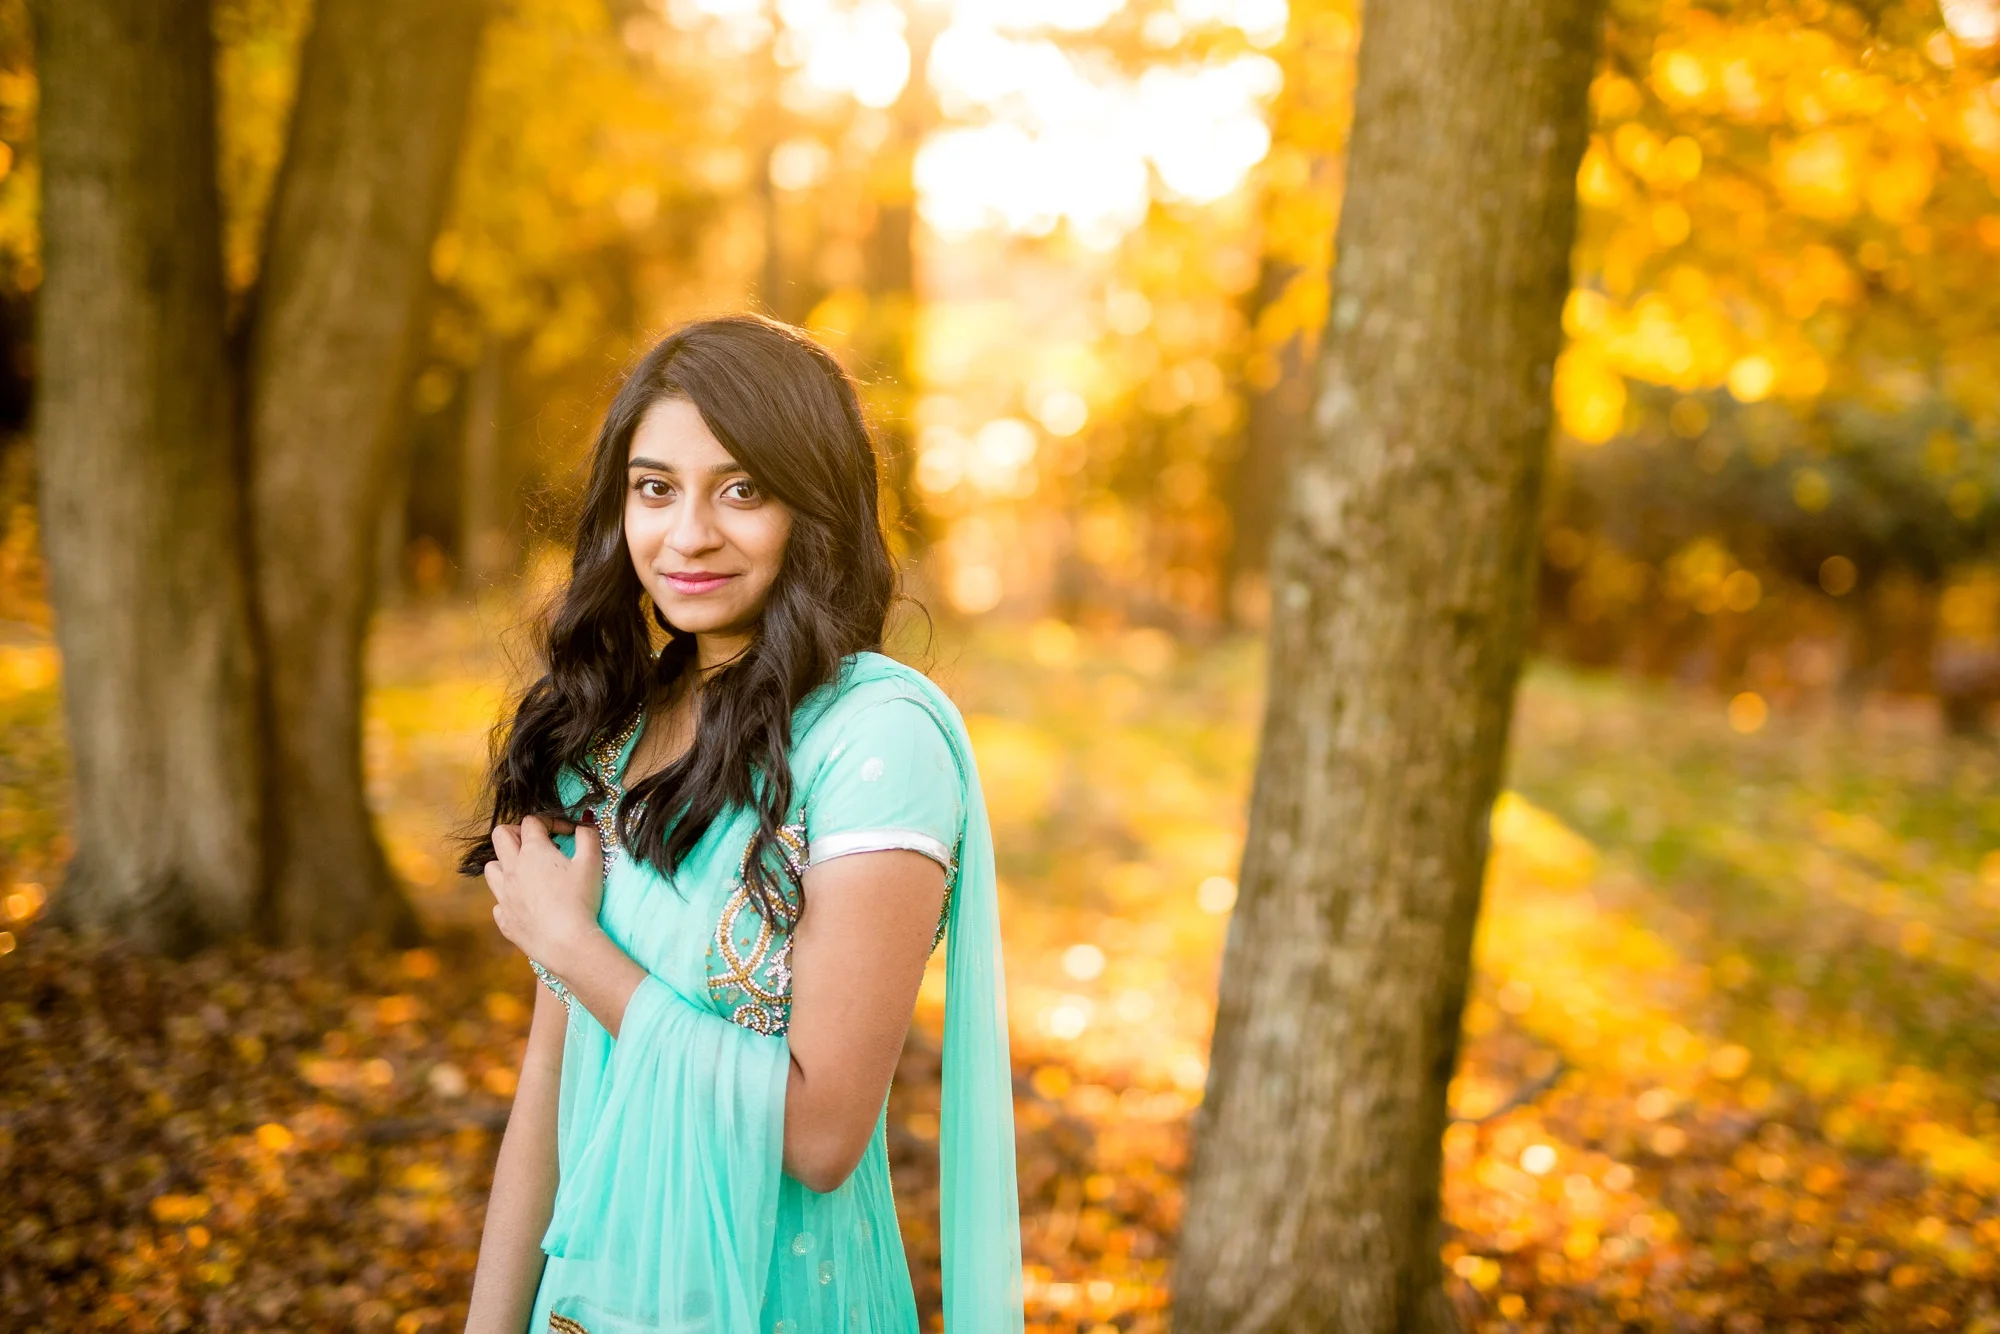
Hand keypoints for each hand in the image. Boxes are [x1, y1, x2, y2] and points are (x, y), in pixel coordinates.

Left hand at [484, 814, 603, 977]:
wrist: (566, 943)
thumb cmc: (580, 900)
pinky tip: (526, 903)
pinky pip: (498, 903)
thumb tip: (584, 823)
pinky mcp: (504, 919)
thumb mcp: (592, 862)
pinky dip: (509, 898)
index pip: (531, 821)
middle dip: (517, 832)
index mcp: (533, 851)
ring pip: (491, 868)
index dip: (549, 821)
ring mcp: (504, 895)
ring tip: (526, 872)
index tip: (566, 833)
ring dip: (506, 864)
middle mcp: (512, 869)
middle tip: (536, 843)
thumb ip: (588, 836)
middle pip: (501, 836)